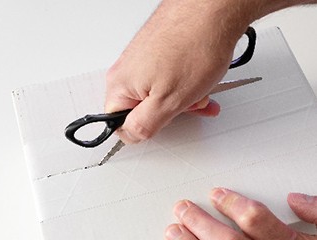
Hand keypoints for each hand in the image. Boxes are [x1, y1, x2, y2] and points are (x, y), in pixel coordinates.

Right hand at [105, 0, 251, 142]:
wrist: (214, 9)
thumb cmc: (194, 46)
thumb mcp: (167, 103)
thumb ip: (143, 125)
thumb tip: (131, 135)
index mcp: (120, 85)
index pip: (119, 125)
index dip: (143, 130)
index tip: (162, 124)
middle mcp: (127, 71)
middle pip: (142, 110)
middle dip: (168, 114)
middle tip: (186, 107)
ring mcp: (142, 60)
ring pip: (158, 95)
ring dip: (181, 99)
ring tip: (199, 91)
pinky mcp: (157, 52)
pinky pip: (167, 79)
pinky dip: (184, 85)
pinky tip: (199, 81)